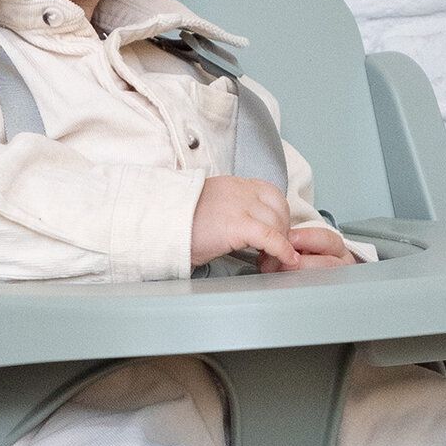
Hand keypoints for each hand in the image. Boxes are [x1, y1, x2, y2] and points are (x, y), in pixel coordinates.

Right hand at [189, 176, 355, 270]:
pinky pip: (271, 237)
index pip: (271, 195)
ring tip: (269, 261)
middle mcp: (240, 191)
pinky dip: (282, 250)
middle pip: (279, 208)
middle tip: (272, 252)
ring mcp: (240, 206)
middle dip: (282, 231)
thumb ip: (231, 211)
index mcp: (234, 185)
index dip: (278, 216)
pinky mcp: (238, 225)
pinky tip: (285, 260)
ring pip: (278, 223)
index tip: (274, 235)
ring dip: (281, 243)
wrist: (159, 224)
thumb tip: (245, 230)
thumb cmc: (179, 223)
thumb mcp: (210, 208)